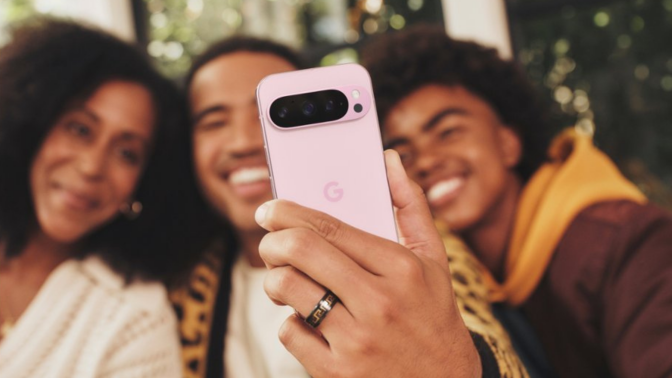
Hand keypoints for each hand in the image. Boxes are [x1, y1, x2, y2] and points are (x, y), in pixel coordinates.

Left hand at [255, 150, 480, 377]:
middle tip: (269, 242)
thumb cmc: (433, 316)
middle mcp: (380, 302)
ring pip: (286, 288)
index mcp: (402, 267)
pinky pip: (289, 332)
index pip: (330, 225)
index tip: (270, 209)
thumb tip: (389, 159)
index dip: (289, 211)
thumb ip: (410, 206)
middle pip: (300, 249)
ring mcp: (357, 340)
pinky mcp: (338, 372)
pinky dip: (291, 322)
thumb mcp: (434, 261)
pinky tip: (309, 321)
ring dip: (274, 280)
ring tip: (286, 281)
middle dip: (271, 240)